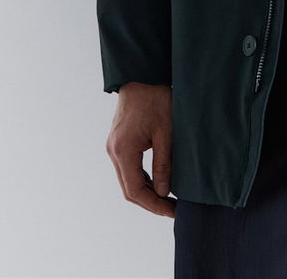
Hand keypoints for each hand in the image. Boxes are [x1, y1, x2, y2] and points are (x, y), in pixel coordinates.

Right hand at [106, 83, 175, 216]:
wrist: (142, 75)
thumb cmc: (156, 98)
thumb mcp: (166, 131)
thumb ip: (164, 163)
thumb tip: (164, 192)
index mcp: (124, 150)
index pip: (135, 190)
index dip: (153, 205)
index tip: (172, 211)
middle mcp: (114, 152)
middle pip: (129, 189)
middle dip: (150, 202)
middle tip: (172, 209)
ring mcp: (114, 147)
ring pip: (127, 180)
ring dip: (146, 192)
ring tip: (168, 199)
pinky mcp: (119, 142)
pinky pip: (128, 168)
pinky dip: (142, 179)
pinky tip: (158, 182)